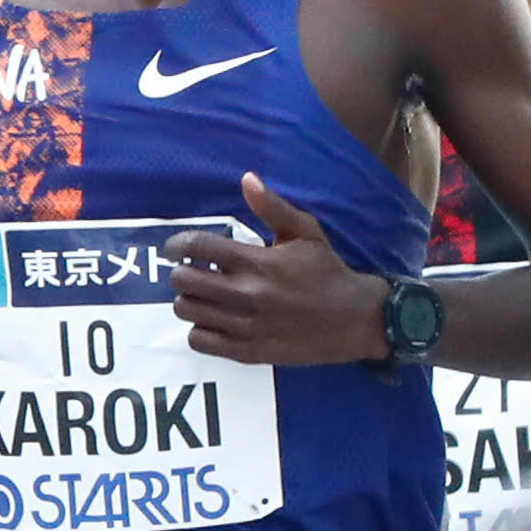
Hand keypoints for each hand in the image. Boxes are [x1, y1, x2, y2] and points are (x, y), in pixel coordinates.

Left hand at [168, 175, 384, 365]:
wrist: (352, 320)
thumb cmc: (326, 272)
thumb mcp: (305, 231)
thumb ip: (272, 206)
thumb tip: (247, 179)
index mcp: (256, 262)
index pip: (196, 247)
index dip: (177, 245)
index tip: (177, 248)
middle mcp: (245, 294)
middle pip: (183, 281)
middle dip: (182, 272)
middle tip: (193, 272)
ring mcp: (244, 326)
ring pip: (187, 311)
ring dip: (189, 300)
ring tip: (204, 296)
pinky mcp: (247, 351)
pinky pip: (200, 341)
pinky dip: (200, 329)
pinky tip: (214, 321)